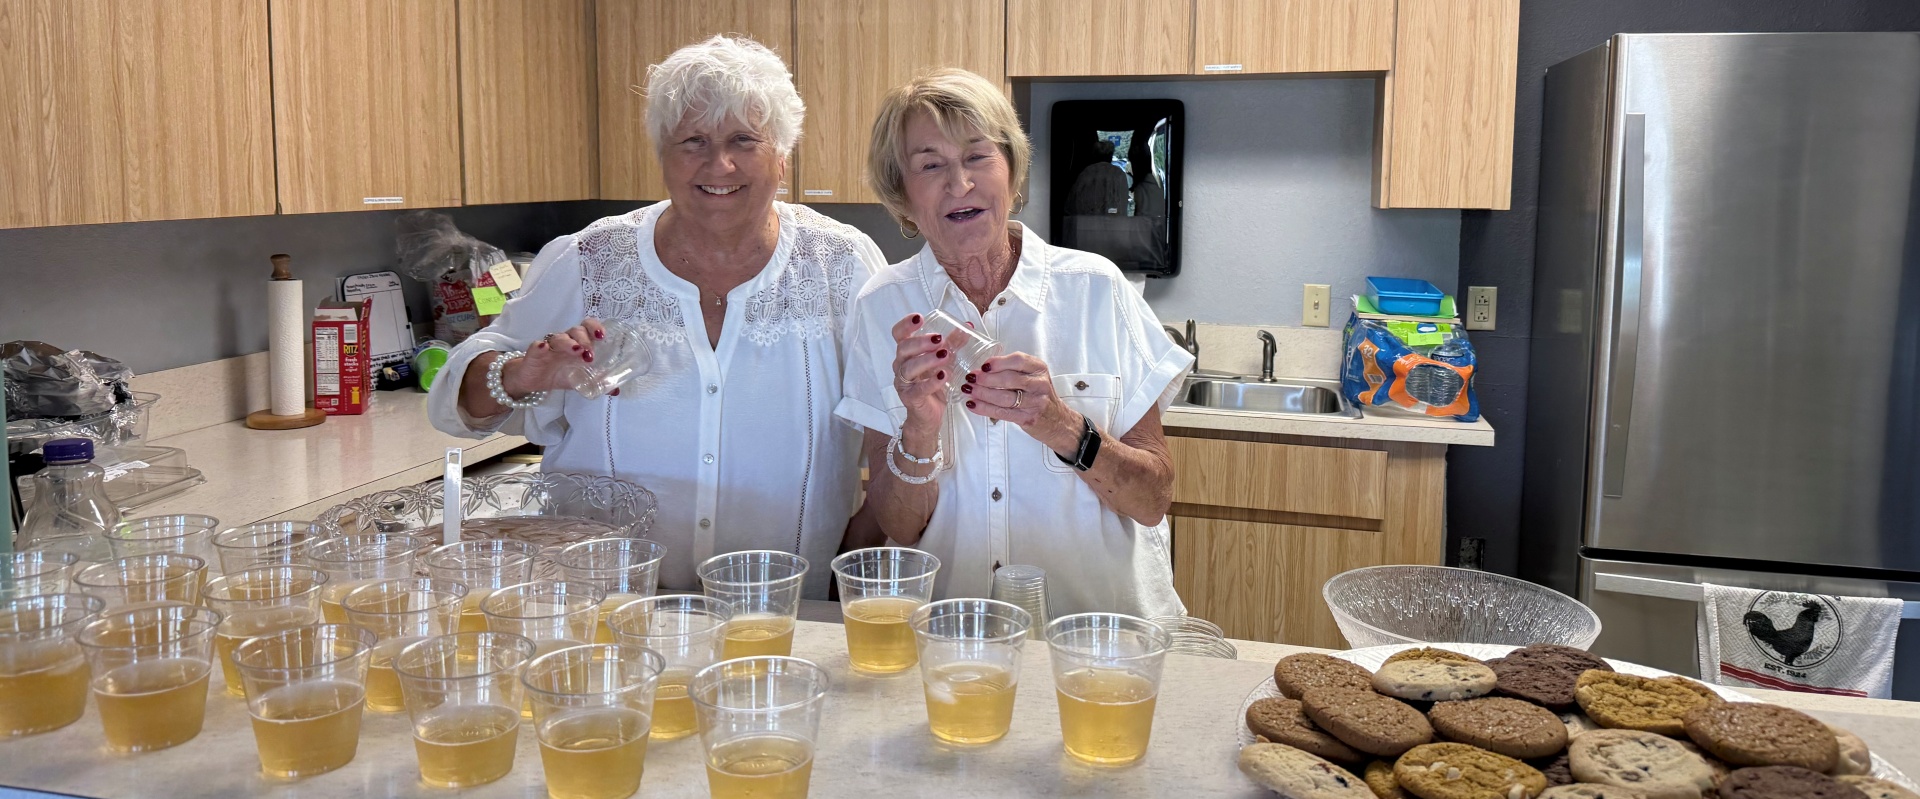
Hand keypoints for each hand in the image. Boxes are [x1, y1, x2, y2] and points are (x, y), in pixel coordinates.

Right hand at [502, 319, 607, 396]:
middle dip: (585, 339)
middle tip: (590, 354)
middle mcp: (565, 341)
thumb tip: (616, 391)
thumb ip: (597, 382)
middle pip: (576, 331)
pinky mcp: (534, 354)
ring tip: (577, 351)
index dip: (595, 328)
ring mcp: (550, 346)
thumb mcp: (580, 379)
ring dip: (569, 343)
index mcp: (578, 343)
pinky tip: (544, 347)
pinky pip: (537, 346)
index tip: (602, 336)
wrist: (534, 381)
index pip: (587, 328)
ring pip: (559, 338)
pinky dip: (540, 346)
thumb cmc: (560, 373)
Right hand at [889, 313, 949, 437]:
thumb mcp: (944, 361)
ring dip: (927, 360)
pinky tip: (943, 376)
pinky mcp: (910, 398)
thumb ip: (953, 344)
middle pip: (903, 349)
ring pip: (908, 368)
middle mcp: (901, 366)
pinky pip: (918, 389)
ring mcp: (904, 383)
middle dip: (920, 341)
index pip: (899, 335)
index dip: (906, 325)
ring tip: (944, 356)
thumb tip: (968, 326)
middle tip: (939, 339)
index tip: (919, 318)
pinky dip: (931, 382)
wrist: (929, 415)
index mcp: (907, 354)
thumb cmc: (933, 385)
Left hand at [960, 352, 1079, 451]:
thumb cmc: (1039, 395)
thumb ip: (1013, 370)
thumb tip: (982, 369)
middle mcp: (1039, 383)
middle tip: (971, 378)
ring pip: (1004, 397)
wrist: (1057, 420)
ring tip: (969, 390)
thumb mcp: (1033, 376)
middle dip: (986, 379)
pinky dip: (984, 408)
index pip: (1018, 360)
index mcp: (1039, 368)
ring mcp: (1035, 402)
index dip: (998, 362)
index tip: (983, 366)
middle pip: (1008, 379)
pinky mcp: (1028, 417)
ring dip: (982, 393)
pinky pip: (1002, 412)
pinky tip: (973, 404)